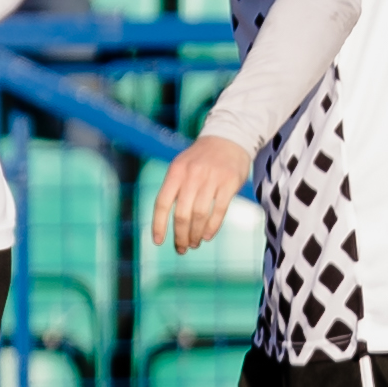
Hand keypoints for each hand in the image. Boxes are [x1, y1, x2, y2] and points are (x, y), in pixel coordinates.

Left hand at [151, 136, 250, 253]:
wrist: (228, 138)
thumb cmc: (202, 158)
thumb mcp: (182, 166)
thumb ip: (175, 189)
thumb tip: (170, 222)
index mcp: (175, 172)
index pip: (162, 203)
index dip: (159, 225)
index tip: (159, 242)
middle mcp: (191, 176)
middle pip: (182, 214)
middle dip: (180, 236)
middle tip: (182, 248)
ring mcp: (211, 179)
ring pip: (200, 215)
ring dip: (196, 234)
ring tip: (195, 243)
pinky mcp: (229, 183)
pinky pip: (219, 211)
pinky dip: (212, 227)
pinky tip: (208, 235)